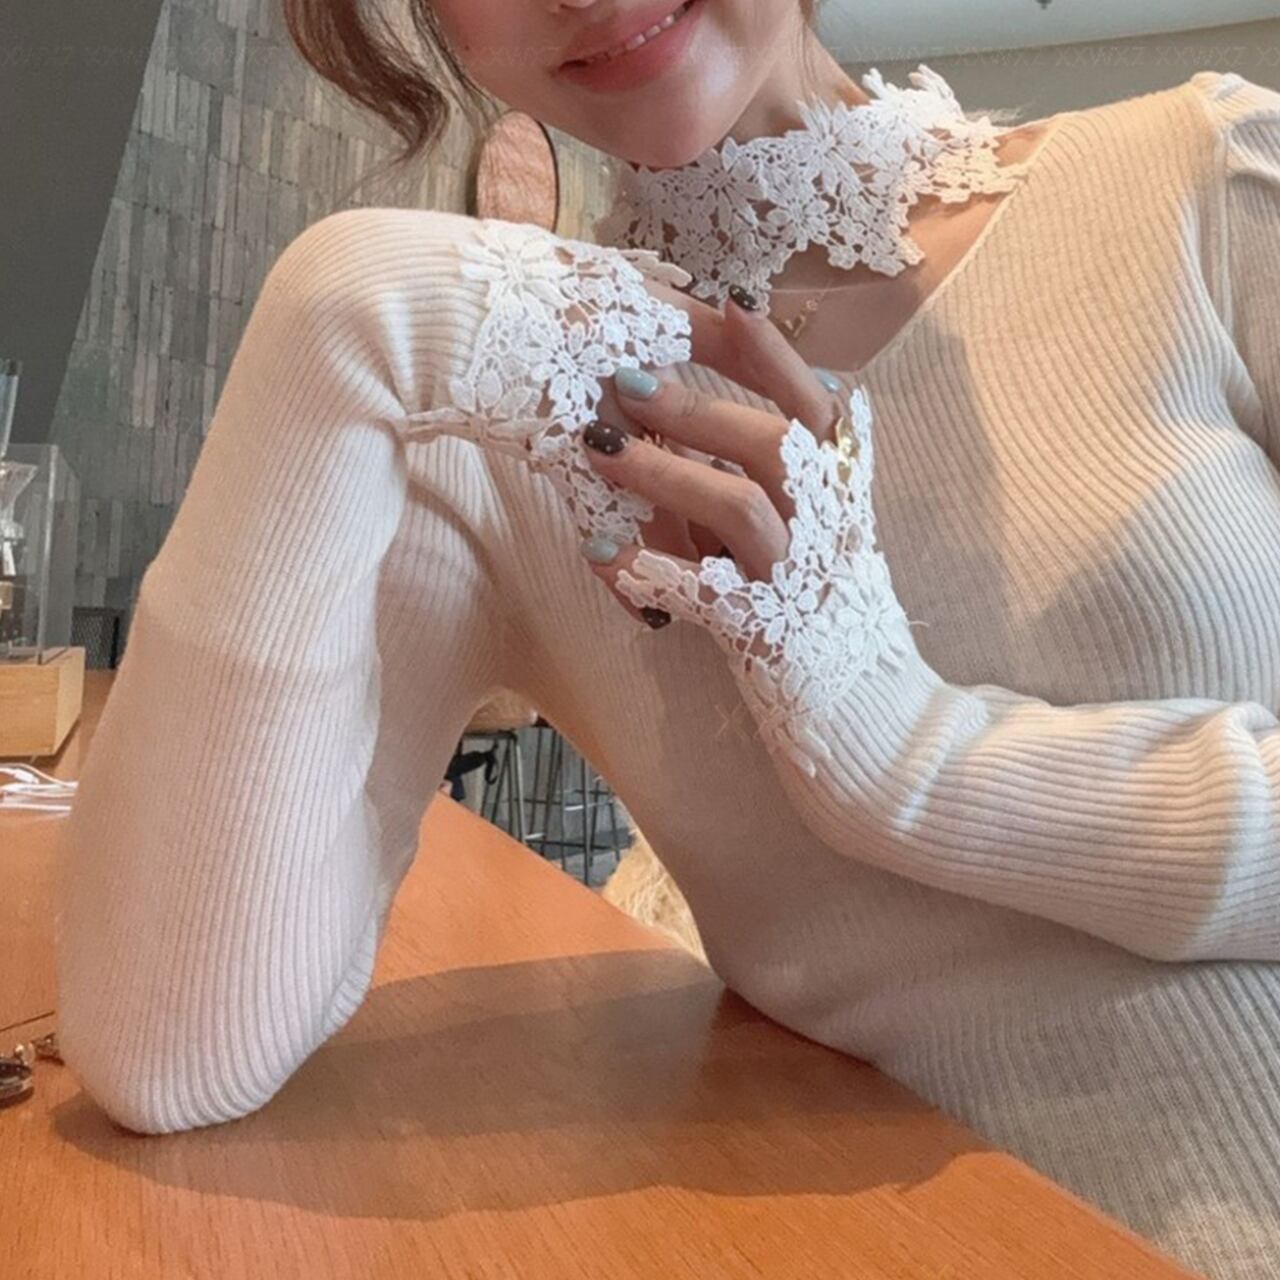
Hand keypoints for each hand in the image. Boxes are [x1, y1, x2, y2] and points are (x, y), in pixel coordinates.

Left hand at [579, 286, 851, 623]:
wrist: (861, 707)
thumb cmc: (827, 606)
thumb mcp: (826, 527)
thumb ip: (797, 469)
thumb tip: (760, 398)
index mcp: (842, 491)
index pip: (818, 408)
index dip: (774, 356)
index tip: (729, 304)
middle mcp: (827, 526)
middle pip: (772, 445)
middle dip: (696, 407)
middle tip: (627, 379)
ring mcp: (796, 578)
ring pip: (738, 507)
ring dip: (664, 472)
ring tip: (599, 447)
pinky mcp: (764, 632)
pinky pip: (699, 591)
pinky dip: (647, 568)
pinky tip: (598, 549)